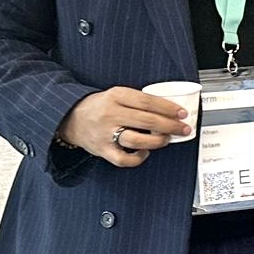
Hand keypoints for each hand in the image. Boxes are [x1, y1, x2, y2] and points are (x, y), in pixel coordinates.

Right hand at [57, 87, 191, 167]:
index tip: (181, 113)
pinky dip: (138, 158)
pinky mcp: (102, 150)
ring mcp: (105, 133)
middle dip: (170, 126)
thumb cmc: (99, 106)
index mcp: (115, 96)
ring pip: (137, 140)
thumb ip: (138, 101)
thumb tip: (169, 110)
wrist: (69, 118)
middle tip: (183, 128)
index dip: (168, 108)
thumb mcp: (116, 95)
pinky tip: (145, 152)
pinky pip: (123, 159)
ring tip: (166, 139)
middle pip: (147, 121)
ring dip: (157, 141)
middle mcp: (110, 114)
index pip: (147, 102)